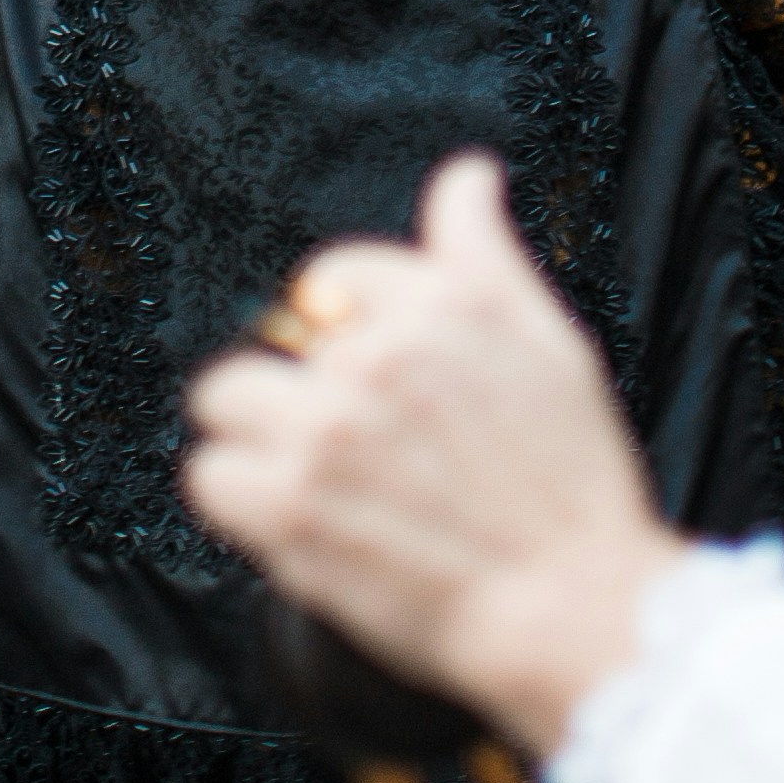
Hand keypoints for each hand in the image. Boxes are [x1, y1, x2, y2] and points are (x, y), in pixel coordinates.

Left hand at [183, 151, 678, 757]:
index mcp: (439, 303)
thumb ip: (485, 251)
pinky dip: (239, 501)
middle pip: (270, 334)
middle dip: (300, 382)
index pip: (331, 275)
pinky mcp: (290, 510)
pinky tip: (289, 518)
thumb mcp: (550, 339)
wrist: (574, 607)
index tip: (373, 378)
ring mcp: (326, 431)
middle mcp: (374, 355)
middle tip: (346, 439)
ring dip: (255, 435)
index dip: (346, 329)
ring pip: (224, 398)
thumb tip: (466, 174)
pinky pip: (209, 477)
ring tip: (309, 476)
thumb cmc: (572, 484)